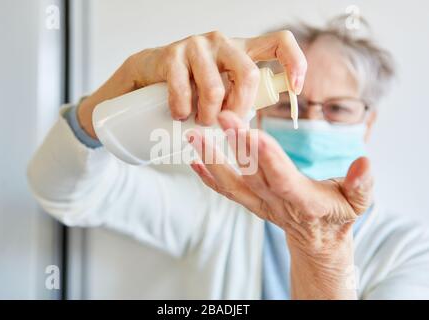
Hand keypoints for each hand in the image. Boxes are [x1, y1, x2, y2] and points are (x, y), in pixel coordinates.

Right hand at [77, 30, 306, 137]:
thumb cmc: (189, 91)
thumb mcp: (220, 92)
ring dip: (208, 116)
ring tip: (198, 121)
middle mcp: (222, 42)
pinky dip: (182, 110)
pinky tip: (179, 115)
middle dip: (240, 109)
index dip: (294, 62)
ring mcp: (196, 46)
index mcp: (240, 51)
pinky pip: (183, 89)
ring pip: (216, 88)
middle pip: (250, 75)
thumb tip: (256, 131)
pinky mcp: (171, 54)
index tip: (296, 88)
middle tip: (226, 123)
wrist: (145, 79)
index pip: (279, 42)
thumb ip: (238, 100)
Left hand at [188, 111, 372, 298]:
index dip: (268, 158)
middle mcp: (276, 202)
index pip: (282, 177)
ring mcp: (259, 203)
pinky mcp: (250, 202)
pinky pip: (225, 192)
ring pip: (231, 183)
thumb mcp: (358, 202)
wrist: (318, 240)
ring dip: (211, 159)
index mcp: (303, 199)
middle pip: (252, 172)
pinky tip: (193, 160)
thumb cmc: (338, 215)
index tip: (253, 133)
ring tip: (194, 136)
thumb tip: (365, 163)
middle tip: (221, 116)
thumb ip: (361, 184)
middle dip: (236, 144)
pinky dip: (207, 177)